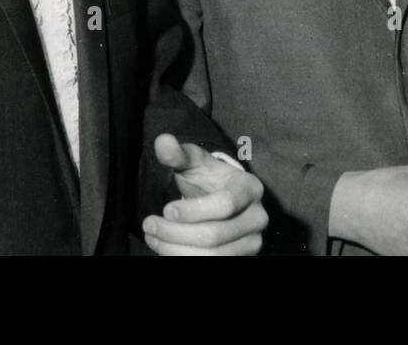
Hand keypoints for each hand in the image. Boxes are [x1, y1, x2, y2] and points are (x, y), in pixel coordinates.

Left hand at [141, 134, 267, 255]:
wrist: (221, 200)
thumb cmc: (207, 180)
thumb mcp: (195, 163)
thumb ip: (179, 154)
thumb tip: (162, 140)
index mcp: (250, 188)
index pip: (225, 205)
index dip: (192, 211)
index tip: (165, 209)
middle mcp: (258, 217)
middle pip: (214, 235)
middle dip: (175, 233)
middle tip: (148, 224)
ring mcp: (252, 242)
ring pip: (211, 257)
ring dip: (174, 250)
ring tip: (152, 236)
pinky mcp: (240, 259)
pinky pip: (211, 266)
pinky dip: (181, 258)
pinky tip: (164, 248)